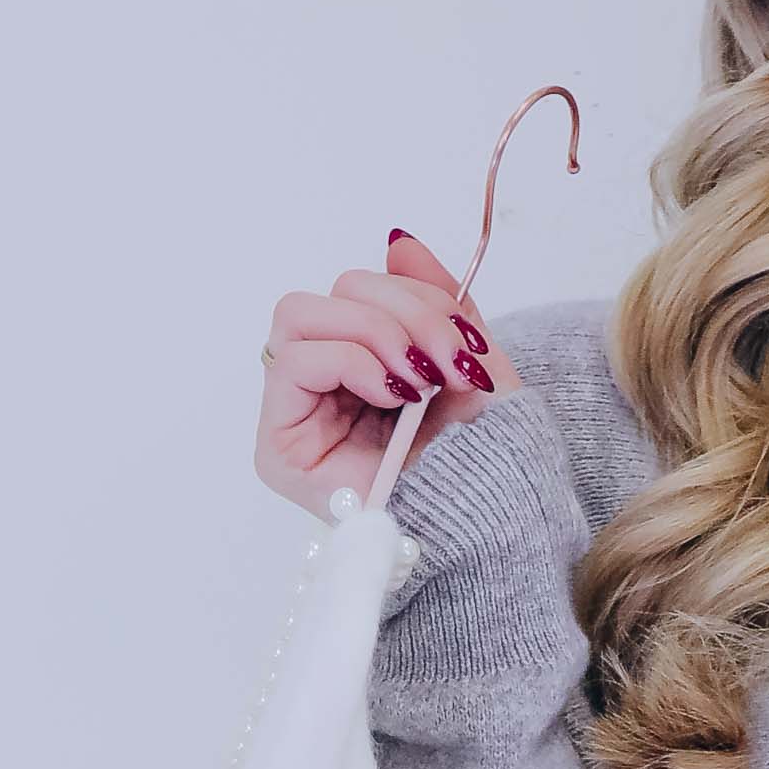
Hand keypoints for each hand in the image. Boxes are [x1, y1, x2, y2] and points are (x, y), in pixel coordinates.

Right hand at [251, 228, 507, 508]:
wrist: (490, 526)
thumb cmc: (484, 459)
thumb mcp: (466, 359)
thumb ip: (433, 299)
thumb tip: (399, 242)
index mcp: (365, 365)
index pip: (361, 290)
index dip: (414, 298)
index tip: (465, 345)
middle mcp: (324, 387)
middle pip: (332, 294)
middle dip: (400, 313)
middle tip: (443, 362)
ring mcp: (296, 414)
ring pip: (301, 313)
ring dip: (372, 334)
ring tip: (417, 381)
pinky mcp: (278, 446)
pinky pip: (293, 361)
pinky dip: (349, 363)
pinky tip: (392, 398)